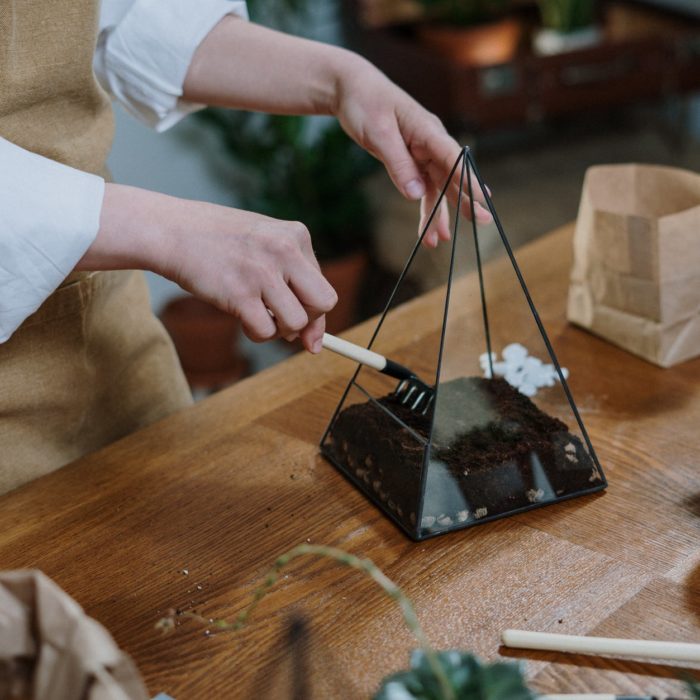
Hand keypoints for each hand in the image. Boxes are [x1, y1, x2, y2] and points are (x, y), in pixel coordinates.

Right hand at [80, 184, 337, 352]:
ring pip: (296, 322)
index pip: (324, 287)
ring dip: (279, 330)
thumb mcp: (265, 248)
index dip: (315, 313)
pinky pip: (266, 331)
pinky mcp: (240, 293)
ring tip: (258, 315)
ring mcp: (263, 272)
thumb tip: (315, 342)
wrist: (172, 230)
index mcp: (297, 235)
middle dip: (307, 321)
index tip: (306, 330)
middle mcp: (285, 250)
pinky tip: (243, 319)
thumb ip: (293, 284)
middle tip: (282, 320)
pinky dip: (257, 333)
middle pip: (323, 304)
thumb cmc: (220, 243)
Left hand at [332, 54, 492, 247]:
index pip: (454, 158)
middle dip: (466, 201)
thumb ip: (398, 164)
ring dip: (438, 213)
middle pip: (452, 176)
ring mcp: (422, 152)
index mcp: (428, 130)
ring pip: (437, 187)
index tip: (484, 199)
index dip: (470, 180)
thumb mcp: (379, 134)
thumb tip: (416, 194)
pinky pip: (423, 188)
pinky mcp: (411, 160)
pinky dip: (423, 208)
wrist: (352, 89)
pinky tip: (425, 229)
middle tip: (483, 222)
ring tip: (438, 240)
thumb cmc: (365, 103)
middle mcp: (430, 142)